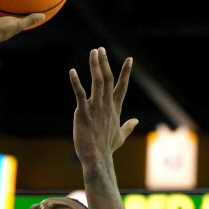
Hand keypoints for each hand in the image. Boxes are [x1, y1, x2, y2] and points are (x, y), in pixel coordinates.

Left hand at [71, 47, 137, 166]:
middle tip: (101, 49)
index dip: (126, 73)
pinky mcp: (83, 112)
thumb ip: (128, 126)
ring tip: (93, 52)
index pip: (122, 87)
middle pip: (108, 79)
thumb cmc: (107, 149)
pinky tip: (72, 71)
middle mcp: (107, 105)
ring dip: (95, 66)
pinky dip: (76, 82)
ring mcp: (96, 108)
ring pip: (98, 82)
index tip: (129, 59)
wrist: (97, 159)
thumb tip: (136, 120)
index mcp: (115, 109)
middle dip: (105, 63)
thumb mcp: (121, 136)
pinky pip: (79, 94)